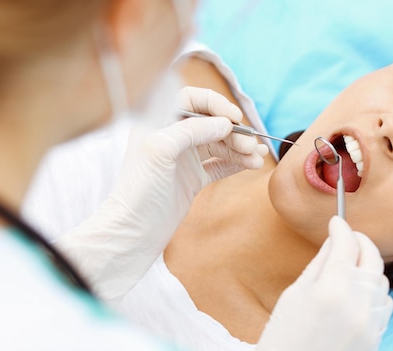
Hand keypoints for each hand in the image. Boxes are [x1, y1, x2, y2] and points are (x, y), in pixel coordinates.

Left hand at [56, 87, 267, 303]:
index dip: (214, 103)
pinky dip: (237, 163)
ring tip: (258, 158)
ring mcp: (183, 158)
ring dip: (240, 148)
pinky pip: (220, 164)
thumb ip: (192, 130)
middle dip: (233, 132)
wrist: (134, 232)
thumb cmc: (138, 190)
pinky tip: (252, 164)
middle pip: (210, 123)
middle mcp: (171, 137)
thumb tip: (225, 123)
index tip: (233, 117)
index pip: (190, 99)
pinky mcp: (193, 179)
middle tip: (250, 145)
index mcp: (157, 122)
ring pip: (219, 144)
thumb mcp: (160, 149)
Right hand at [256, 216, 392, 350]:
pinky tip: (357, 292)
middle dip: (361, 242)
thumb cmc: (284, 336)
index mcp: (330, 291)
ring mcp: (370, 324)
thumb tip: (334, 240)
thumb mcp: (295, 295)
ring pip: (382, 280)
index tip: (336, 222)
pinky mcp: (376, 337)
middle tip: (349, 236)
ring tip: (351, 266)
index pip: (346, 245)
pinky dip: (374, 292)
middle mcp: (356, 305)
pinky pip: (384, 303)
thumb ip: (319, 264)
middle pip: (372, 258)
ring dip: (369, 266)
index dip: (341, 228)